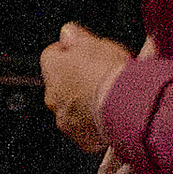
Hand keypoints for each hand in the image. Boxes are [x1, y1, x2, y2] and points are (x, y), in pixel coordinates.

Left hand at [42, 20, 133, 152]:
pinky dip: (96, 127)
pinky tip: (111, 119)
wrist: (123, 106)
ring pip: (73, 109)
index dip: (73, 54)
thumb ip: (75, 35)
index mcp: (50, 66)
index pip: (54, 54)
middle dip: (78, 82)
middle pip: (62, 84)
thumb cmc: (108, 71)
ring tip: (109, 100)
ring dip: (86, 105)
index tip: (87, 55)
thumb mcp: (92, 41)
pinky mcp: (82, 140)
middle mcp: (51, 95)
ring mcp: (66, 120)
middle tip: (101, 79)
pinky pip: (87, 132)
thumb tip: (67, 33)